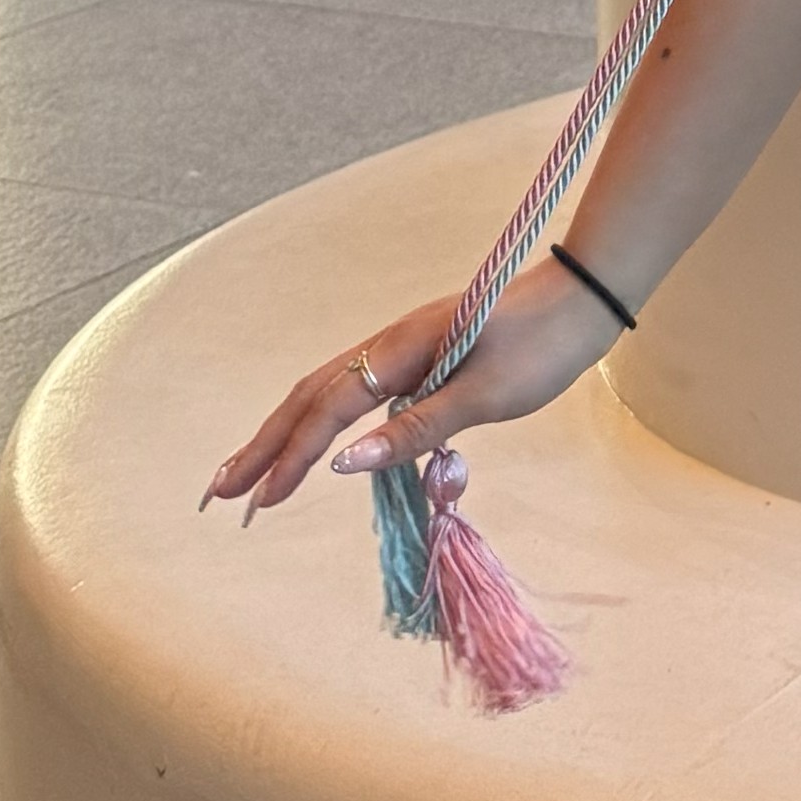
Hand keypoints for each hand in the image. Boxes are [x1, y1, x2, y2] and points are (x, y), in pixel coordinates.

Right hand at [202, 272, 609, 522]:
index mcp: (401, 351)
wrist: (583, 296)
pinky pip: (353, 391)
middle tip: (218, 493)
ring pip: (326, 392)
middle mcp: (390, 345)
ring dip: (284, 433)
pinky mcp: (418, 355)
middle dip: (262, 446)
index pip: (330, 412)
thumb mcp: (485, 395)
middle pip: (308, 397)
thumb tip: (344, 464)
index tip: (260, 504)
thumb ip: (417, 428)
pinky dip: (321, 420)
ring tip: (247, 473)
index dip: (293, 459)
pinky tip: (315, 444)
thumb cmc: (543, 347)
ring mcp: (401, 347)